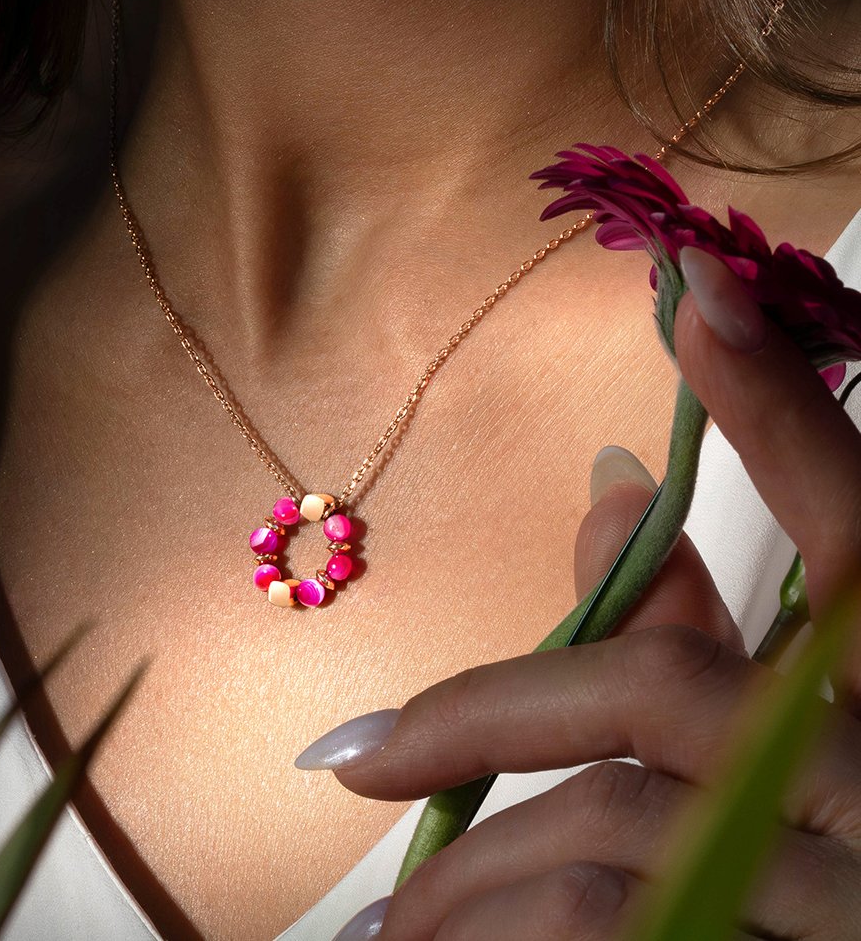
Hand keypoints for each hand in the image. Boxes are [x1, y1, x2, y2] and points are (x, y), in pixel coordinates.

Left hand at [331, 263, 860, 939]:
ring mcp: (847, 889)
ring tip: (393, 921)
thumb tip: (605, 482)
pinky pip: (605, 931)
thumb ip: (713, 622)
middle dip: (484, 721)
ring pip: (610, 832)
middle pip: (664, 697)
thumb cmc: (837, 855)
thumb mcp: (799, 737)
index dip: (783, 407)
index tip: (698, 291)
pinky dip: (499, 938)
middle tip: (356, 758)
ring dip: (474, 870)